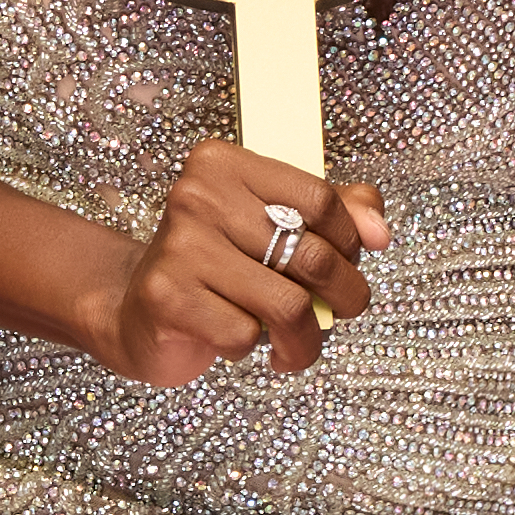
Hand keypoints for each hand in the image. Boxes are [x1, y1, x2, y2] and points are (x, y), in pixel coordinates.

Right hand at [92, 142, 386, 389]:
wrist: (135, 312)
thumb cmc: (213, 269)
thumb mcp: (269, 228)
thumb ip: (331, 214)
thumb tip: (379, 231)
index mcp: (223, 165)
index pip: (319, 197)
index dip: (351, 239)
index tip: (352, 262)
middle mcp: (197, 197)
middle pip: (311, 255)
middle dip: (344, 295)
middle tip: (343, 311)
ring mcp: (179, 247)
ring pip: (287, 305)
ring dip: (305, 339)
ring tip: (296, 347)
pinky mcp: (168, 297)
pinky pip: (245, 334)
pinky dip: (252, 348)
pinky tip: (236, 341)